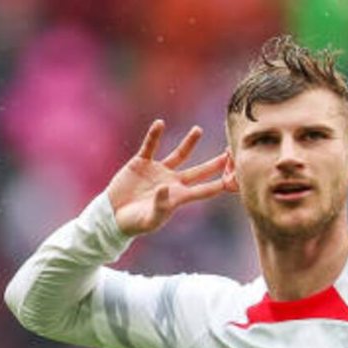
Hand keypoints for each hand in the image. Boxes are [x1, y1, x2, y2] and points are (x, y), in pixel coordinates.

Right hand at [106, 120, 227, 236]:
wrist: (113, 215)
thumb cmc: (135, 223)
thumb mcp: (149, 218)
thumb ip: (160, 204)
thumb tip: (165, 187)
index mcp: (178, 197)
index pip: (204, 191)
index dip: (218, 185)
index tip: (234, 179)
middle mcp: (173, 182)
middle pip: (199, 171)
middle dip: (215, 163)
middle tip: (230, 152)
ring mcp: (158, 171)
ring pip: (179, 155)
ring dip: (189, 143)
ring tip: (198, 130)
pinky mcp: (142, 163)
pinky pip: (150, 147)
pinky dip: (153, 136)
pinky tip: (159, 123)